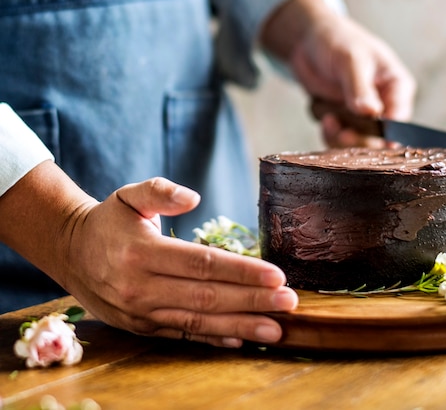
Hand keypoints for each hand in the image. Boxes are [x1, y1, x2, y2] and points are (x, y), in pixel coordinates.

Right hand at [0, 163, 297, 348]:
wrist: (71, 253)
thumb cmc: (109, 221)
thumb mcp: (128, 195)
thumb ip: (160, 191)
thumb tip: (194, 197)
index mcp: (142, 254)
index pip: (202, 265)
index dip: (242, 271)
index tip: (276, 275)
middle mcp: (141, 289)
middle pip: (207, 297)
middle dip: (252, 301)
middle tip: (289, 302)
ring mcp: (142, 313)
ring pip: (199, 321)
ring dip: (241, 325)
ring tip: (276, 329)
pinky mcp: (143, 327)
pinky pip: (183, 335)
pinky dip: (213, 338)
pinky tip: (241, 339)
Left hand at [260, 0, 415, 145]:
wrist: (308, 40)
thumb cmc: (337, 40)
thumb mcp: (351, 60)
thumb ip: (360, 87)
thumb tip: (371, 113)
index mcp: (396, 86)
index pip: (400, 118)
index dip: (389, 134)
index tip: (376, 142)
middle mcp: (384, 103)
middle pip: (380, 138)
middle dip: (362, 139)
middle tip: (344, 134)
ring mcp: (362, 114)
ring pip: (358, 142)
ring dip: (342, 138)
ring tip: (328, 121)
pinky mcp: (343, 119)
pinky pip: (338, 138)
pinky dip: (330, 134)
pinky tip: (325, 119)